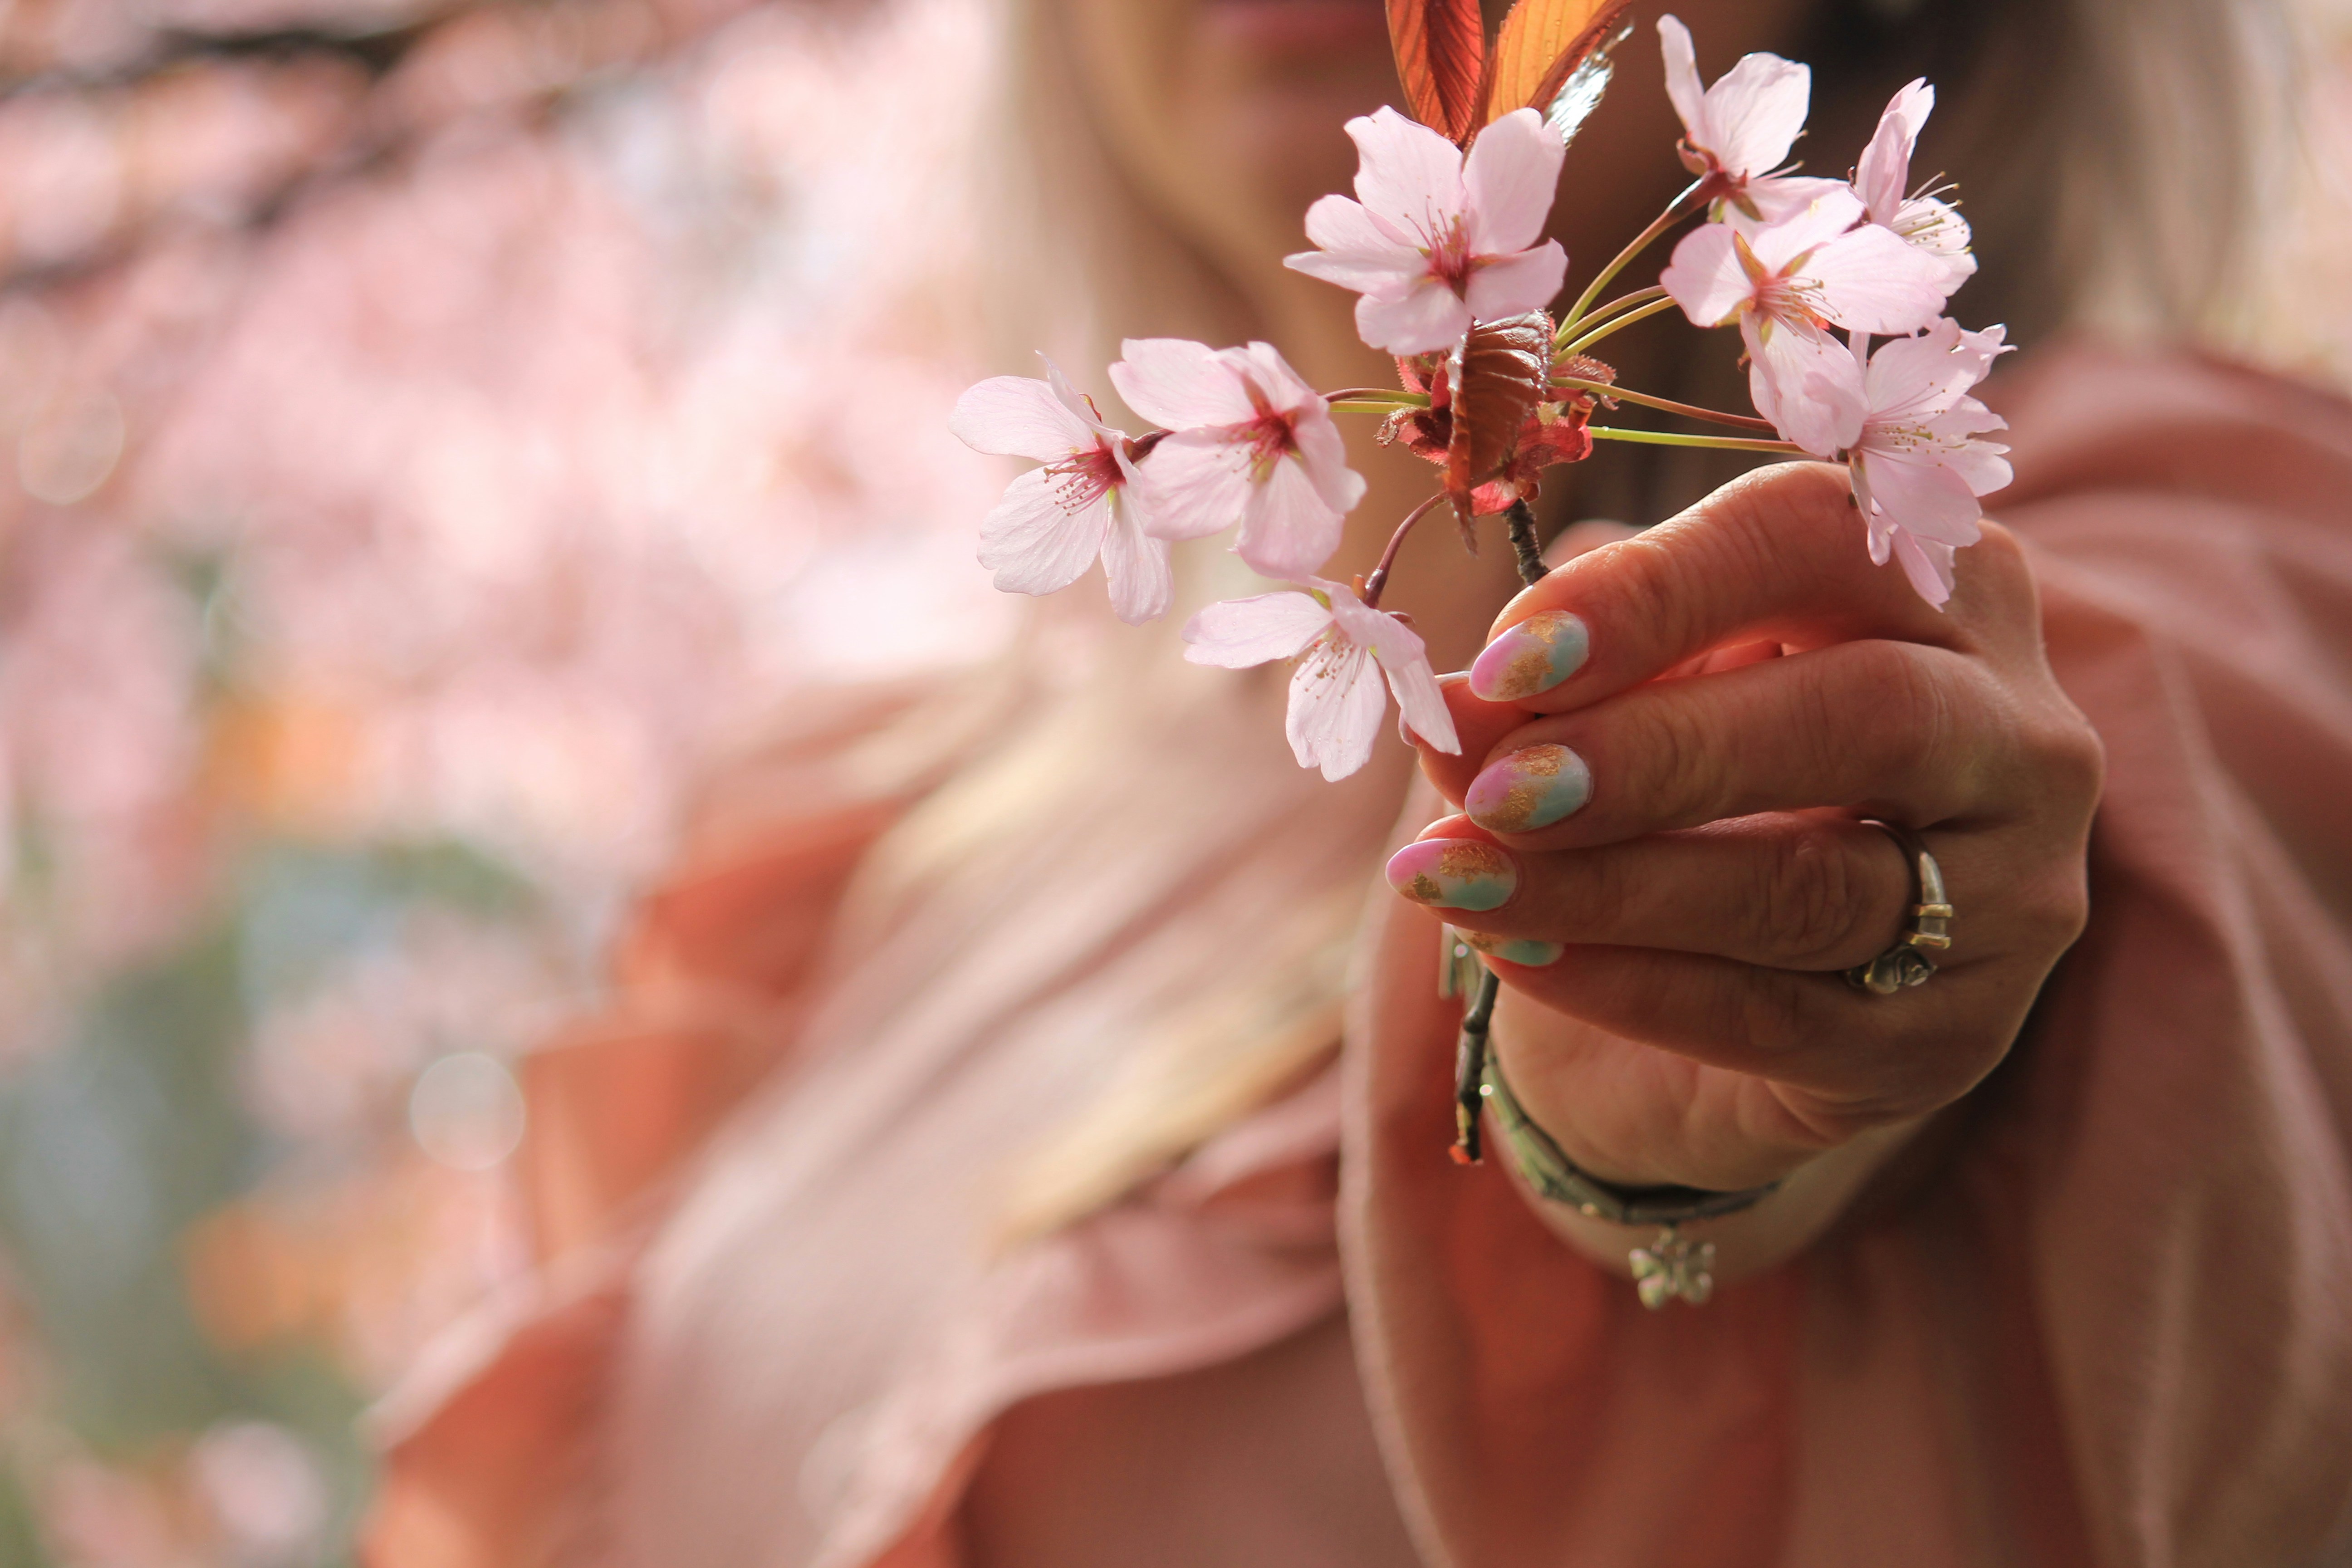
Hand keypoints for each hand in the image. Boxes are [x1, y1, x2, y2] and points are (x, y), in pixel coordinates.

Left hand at [1399, 463, 2103, 1200]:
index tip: (1505, 659)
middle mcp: (2019, 737)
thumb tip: (1453, 714)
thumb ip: (1556, 691)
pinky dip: (1627, 984)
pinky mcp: (1947, 1045)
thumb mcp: (1623, 704)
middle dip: (1659, 750)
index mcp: (1948, 590)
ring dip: (1609, 883)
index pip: (1822, 543)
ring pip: (1815, 886)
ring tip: (1454, 877)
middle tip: (1492, 788)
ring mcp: (2009, 904)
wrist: (1728, 996)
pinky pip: (1776, 1018)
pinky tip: (1511, 954)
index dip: (1657, 594)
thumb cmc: (1682, 791)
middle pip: (1871, 714)